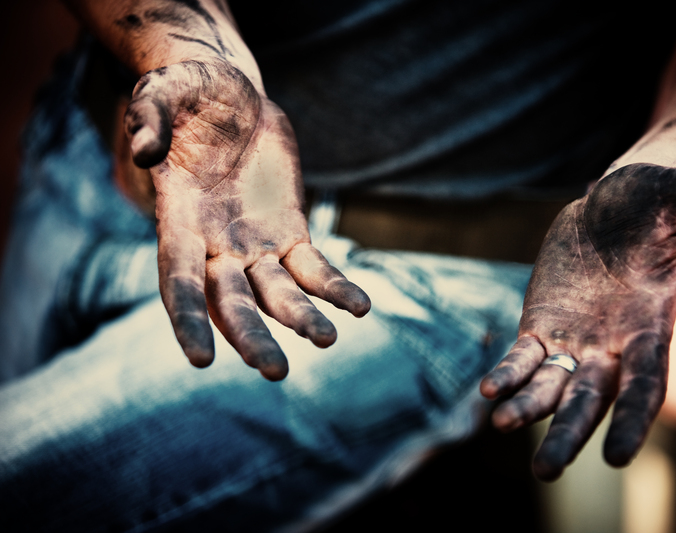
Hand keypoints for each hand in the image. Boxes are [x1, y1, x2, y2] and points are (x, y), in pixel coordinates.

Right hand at [125, 59, 369, 379]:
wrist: (231, 95)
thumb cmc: (188, 93)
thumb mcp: (163, 95)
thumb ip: (149, 120)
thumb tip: (145, 152)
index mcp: (179, 221)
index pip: (179, 280)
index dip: (187, 318)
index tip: (200, 360)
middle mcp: (215, 245)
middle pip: (232, 302)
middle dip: (251, 336)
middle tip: (275, 372)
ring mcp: (255, 243)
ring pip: (278, 292)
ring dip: (301, 318)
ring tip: (327, 340)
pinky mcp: (290, 232)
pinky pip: (315, 268)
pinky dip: (336, 288)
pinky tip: (361, 308)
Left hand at [480, 164, 675, 479]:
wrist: (619, 201)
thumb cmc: (662, 200)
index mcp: (651, 327)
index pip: (646, 386)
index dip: (632, 421)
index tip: (615, 457)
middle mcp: (612, 345)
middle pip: (591, 402)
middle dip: (568, 435)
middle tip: (545, 472)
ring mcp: (574, 337)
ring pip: (552, 387)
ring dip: (528, 410)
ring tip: (502, 426)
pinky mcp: (542, 322)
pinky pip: (523, 358)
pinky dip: (507, 375)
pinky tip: (487, 393)